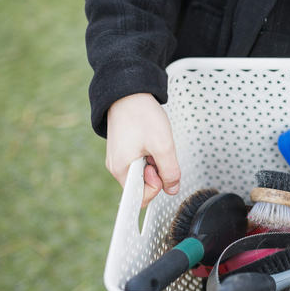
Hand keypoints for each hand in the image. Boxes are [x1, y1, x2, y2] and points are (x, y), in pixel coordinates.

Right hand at [106, 93, 180, 207]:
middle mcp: (116, 167)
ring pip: (143, 172)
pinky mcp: (123, 150)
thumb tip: (173, 189)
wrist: (128, 92)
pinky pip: (140, 162)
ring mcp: (119, 158)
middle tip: (158, 151)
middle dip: (156, 172)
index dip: (155, 187)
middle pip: (143, 185)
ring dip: (153, 162)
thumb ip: (170, 171)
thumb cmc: (142, 115)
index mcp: (122, 169)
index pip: (140, 198)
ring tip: (153, 143)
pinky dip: (149, 154)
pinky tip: (149, 140)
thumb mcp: (163, 145)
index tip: (158, 167)